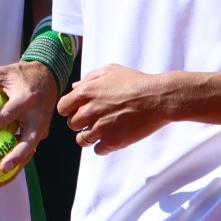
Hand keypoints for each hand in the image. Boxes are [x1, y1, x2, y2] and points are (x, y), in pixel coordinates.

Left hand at [0, 59, 59, 178]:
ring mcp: (42, 127)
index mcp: (26, 100)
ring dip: (16, 170)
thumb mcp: (2, 71)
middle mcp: (37, 117)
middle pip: (28, 142)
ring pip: (29, 152)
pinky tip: (0, 177)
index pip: (5, 116)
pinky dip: (16, 164)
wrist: (49, 76)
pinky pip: (28, 150)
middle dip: (15, 157)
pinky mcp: (42, 134)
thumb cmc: (21, 74)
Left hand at [57, 63, 180, 153]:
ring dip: (90, 136)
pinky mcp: (112, 142)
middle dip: (81, 122)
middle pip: (72, 124)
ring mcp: (100, 128)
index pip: (62, 107)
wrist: (158, 98)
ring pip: (82, 140)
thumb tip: (75, 87)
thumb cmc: (136, 82)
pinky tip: (112, 138)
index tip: (79, 110)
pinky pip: (97, 150)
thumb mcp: (111, 71)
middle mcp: (89, 111)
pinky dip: (103, 146)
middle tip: (96, 119)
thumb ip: (90, 78)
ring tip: (103, 130)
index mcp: (86, 93)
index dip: (70, 109)